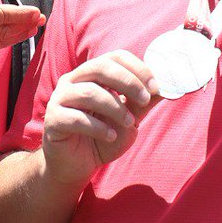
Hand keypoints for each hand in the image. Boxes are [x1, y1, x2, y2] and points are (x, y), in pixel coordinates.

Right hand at [42, 51, 157, 186]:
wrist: (77, 165)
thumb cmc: (103, 137)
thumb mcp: (130, 118)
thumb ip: (144, 103)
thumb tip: (168, 88)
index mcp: (92, 74)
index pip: (114, 57)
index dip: (137, 68)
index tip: (155, 86)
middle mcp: (73, 81)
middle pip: (99, 66)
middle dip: (128, 81)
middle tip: (145, 99)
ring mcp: (60, 99)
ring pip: (89, 92)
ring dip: (116, 107)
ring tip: (129, 123)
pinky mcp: (53, 120)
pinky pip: (76, 118)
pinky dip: (98, 127)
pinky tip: (111, 136)